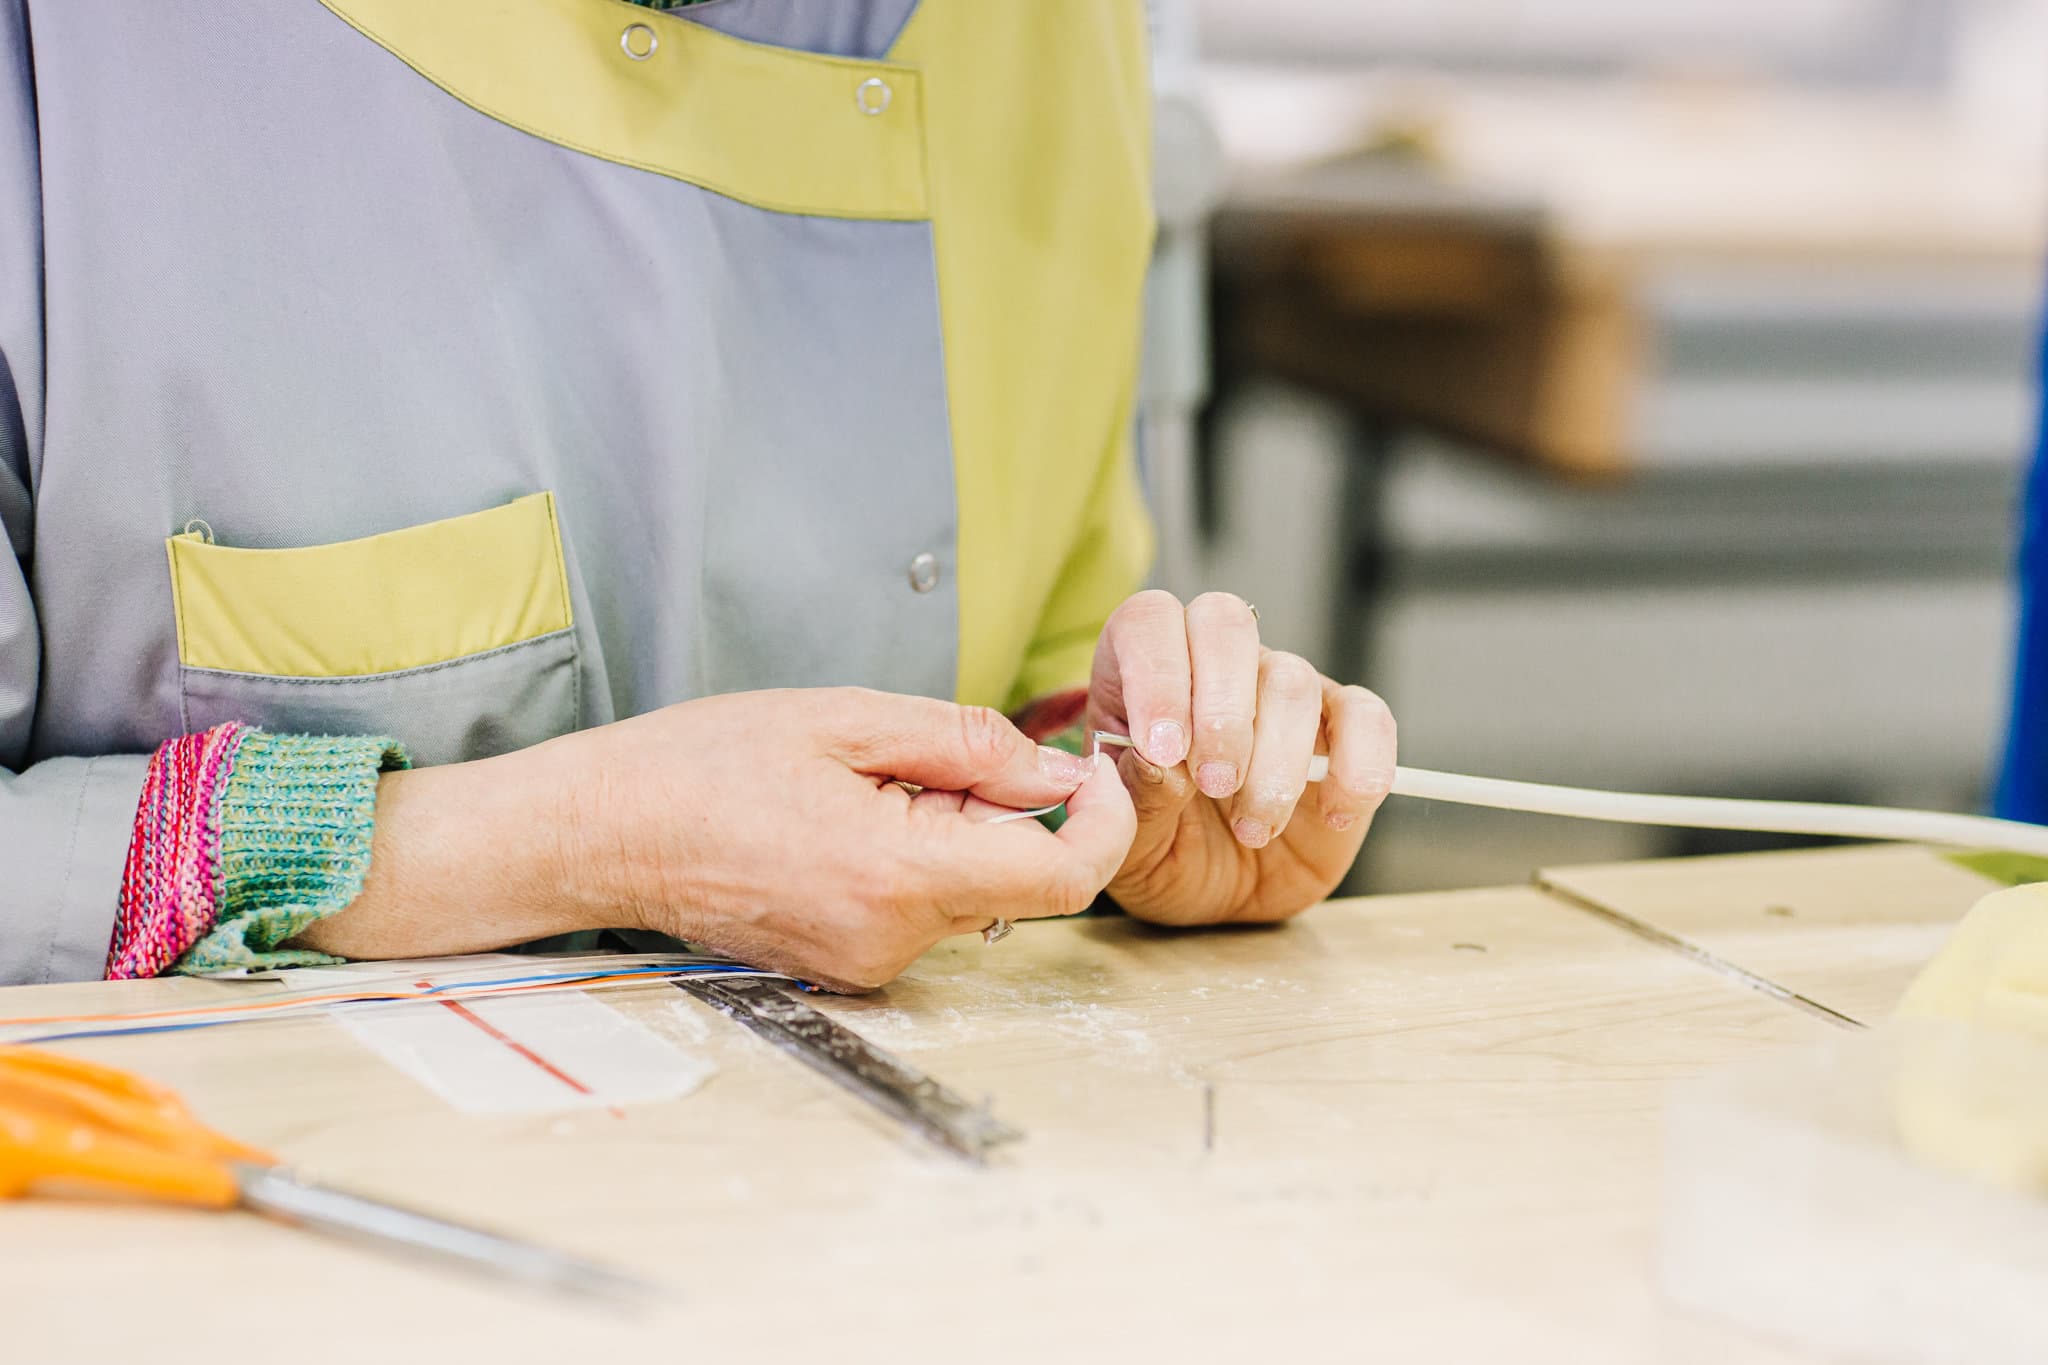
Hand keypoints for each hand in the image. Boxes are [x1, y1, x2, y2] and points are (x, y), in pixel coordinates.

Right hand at [300, 688, 1135, 989]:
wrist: (602, 833)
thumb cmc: (702, 765)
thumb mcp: (847, 719)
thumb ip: (969, 744)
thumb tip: (1058, 773)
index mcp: (897, 875)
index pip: (1064, 877)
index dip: (1103, 820)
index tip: (1093, 768)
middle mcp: (891, 941)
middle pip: (1021, 882)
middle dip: (1012, 810)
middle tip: (935, 753)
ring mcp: (868, 965)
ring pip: (974, 894)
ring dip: (958, 832)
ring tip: (867, 782)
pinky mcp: (850, 968)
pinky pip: (925, 910)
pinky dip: (920, 858)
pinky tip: (849, 819)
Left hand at [1088, 591, 1395, 925]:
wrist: (1222, 897)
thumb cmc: (1164, 851)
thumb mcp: (1132, 841)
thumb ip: (1138, 799)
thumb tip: (1161, 762)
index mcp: (1141, 672)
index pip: (1149, 623)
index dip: (1157, 675)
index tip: (1162, 749)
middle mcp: (1213, 663)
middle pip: (1226, 624)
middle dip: (1222, 709)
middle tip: (1215, 785)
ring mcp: (1282, 690)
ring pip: (1292, 678)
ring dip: (1276, 762)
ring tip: (1254, 827)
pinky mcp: (1343, 727)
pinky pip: (1367, 716)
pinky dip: (1358, 764)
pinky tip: (1332, 814)